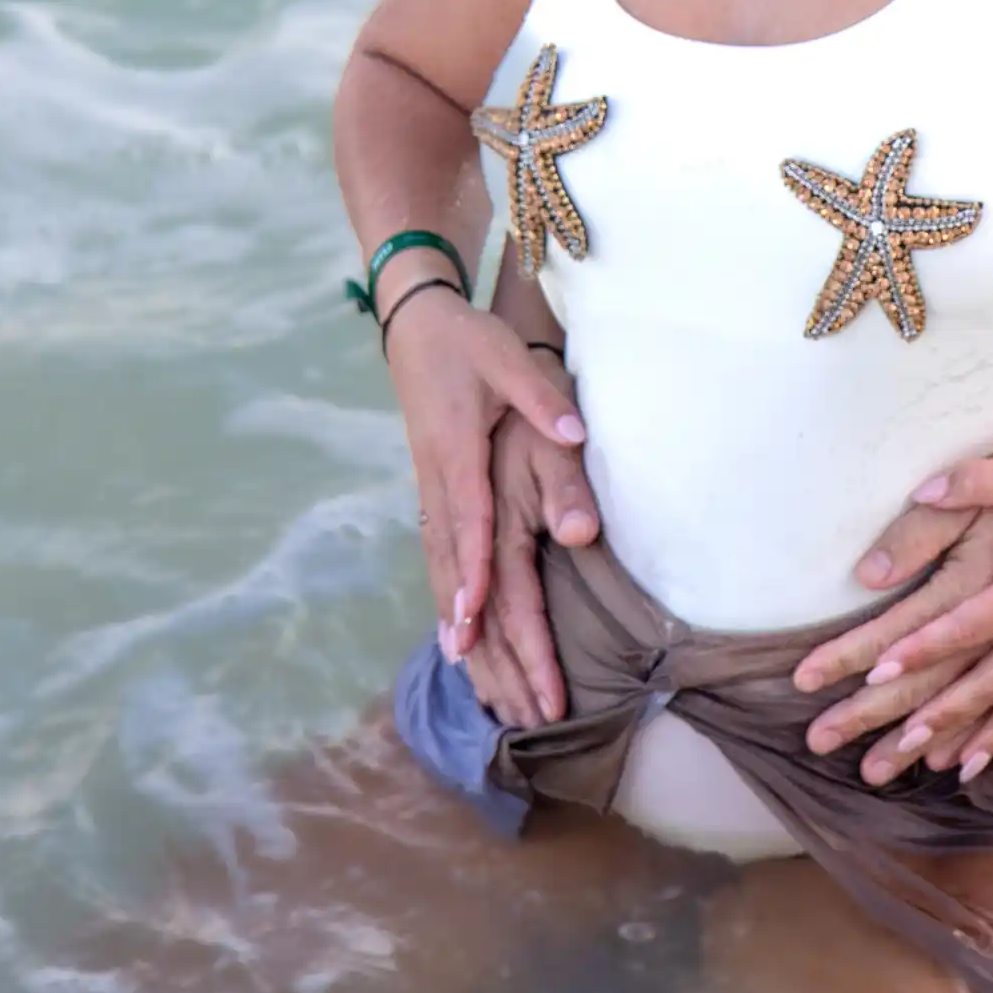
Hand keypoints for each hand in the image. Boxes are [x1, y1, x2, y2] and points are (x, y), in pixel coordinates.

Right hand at [385, 289, 586, 664]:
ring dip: (452, 612)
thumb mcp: (506, 359)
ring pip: (438, 559)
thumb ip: (541, 401)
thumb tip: (574, 435)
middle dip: (468, 616)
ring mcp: (429, 485)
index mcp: (456, 449)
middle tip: (481, 665)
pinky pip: (436, 548)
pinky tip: (453, 625)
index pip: (468, 518)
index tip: (475, 613)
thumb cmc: (468, 342)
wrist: (418, 327)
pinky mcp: (432, 487)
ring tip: (465, 665)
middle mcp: (437, 477)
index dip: (472, 567)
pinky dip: (443, 588)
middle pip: (450, 556)